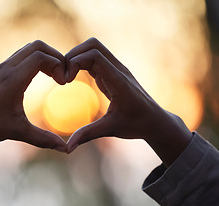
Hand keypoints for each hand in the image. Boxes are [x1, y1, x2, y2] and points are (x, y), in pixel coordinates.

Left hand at [0, 40, 66, 151]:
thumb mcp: (16, 132)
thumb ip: (42, 139)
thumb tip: (65, 149)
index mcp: (12, 79)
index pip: (41, 56)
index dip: (58, 65)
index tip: (63, 83)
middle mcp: (7, 67)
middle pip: (37, 46)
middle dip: (56, 57)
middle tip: (62, 76)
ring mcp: (3, 67)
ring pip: (30, 48)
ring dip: (46, 57)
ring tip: (54, 77)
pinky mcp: (0, 70)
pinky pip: (23, 55)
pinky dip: (36, 60)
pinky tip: (41, 77)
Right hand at [65, 38, 191, 165]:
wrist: (155, 121)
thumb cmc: (137, 124)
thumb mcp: (111, 129)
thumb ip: (88, 135)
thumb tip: (67, 147)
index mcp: (118, 80)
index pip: (94, 55)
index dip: (74, 62)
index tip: (65, 80)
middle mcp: (118, 70)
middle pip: (92, 45)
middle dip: (73, 55)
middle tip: (63, 75)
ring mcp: (116, 69)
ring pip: (93, 49)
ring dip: (77, 57)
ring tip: (66, 76)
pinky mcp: (113, 73)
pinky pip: (95, 59)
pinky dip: (81, 63)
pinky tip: (74, 78)